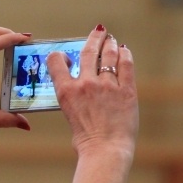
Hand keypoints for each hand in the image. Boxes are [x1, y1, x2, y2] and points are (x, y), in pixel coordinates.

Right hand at [47, 25, 138, 158]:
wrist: (104, 150)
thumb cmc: (85, 139)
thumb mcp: (70, 115)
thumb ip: (74, 98)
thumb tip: (81, 92)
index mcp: (66, 91)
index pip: (56, 61)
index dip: (59, 55)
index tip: (65, 55)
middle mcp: (85, 84)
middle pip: (88, 51)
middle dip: (93, 39)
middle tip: (98, 32)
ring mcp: (107, 86)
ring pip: (109, 55)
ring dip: (110, 45)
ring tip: (111, 40)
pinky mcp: (126, 91)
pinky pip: (127, 66)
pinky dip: (125, 55)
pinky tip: (125, 51)